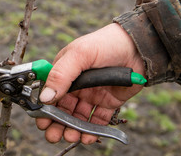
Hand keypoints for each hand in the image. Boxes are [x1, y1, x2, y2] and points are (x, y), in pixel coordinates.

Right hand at [36, 23, 144, 143]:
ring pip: (77, 117)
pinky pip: (97, 120)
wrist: (139, 47)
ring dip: (72, 129)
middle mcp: (76, 85)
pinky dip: (91, 131)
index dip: (44, 108)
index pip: (49, 93)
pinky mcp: (107, 102)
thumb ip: (61, 75)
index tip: (41, 121)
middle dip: (56, 124)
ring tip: (71, 137)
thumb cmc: (106, 43)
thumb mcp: (79, 55)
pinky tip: (88, 137)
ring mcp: (91, 94)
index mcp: (64, 72)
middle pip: (61, 109)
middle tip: (53, 135)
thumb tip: (45, 98)